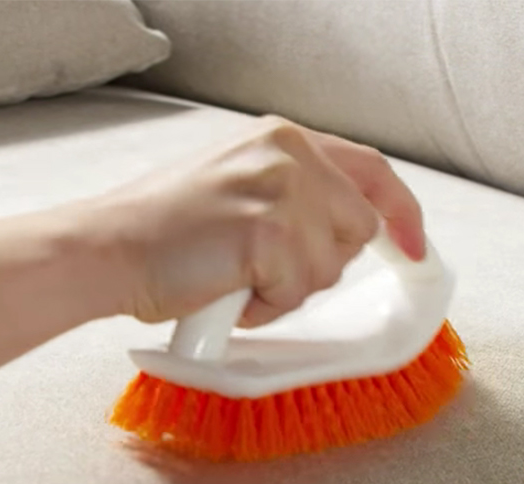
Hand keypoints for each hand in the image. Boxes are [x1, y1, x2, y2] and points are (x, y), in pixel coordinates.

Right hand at [91, 115, 424, 326]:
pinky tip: (226, 288)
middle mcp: (289, 153)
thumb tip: (356, 227)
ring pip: (331, 265)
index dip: (402, 212)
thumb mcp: (242, 184)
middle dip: (321, 263)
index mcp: (284, 138)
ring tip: (236, 274)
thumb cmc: (167, 230)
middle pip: (358, 228)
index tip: (415, 248)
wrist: (108, 249)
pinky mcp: (268, 230)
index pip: (371, 169)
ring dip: (288, 288)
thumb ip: (299, 193)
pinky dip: (265, 305)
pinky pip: (297, 290)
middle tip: (263, 267)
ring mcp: (281, 189)